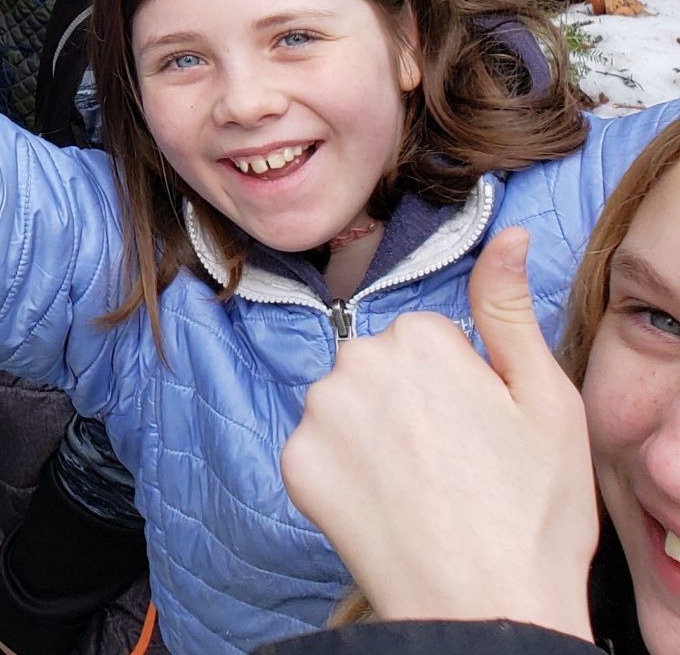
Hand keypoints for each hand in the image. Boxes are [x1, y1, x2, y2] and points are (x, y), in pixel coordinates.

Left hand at [280, 228, 596, 639]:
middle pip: (378, 367)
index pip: (426, 339)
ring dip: (372, 434)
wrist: (483, 604)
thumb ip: (509, 309)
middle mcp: (353, 365)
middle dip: (407, 401)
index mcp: (418, 340)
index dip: (458, 384)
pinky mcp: (293, 465)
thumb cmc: (529, 509)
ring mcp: (316, 416)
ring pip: (345, 407)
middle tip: (453, 461)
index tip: (478, 426)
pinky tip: (383, 505)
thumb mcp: (546, 399)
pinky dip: (343, 473)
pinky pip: (318, 451)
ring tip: (421, 487)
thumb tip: (504, 236)